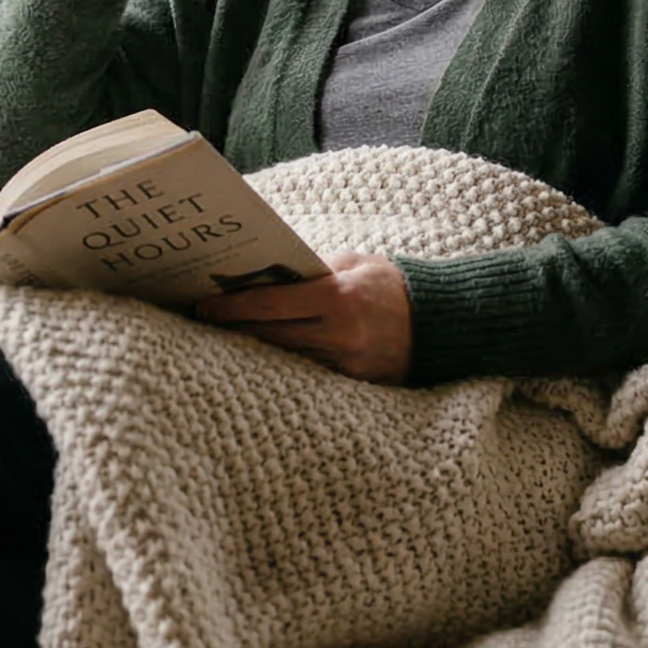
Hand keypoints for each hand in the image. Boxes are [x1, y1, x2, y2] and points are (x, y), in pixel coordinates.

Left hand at [194, 247, 411, 383]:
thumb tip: (264, 273)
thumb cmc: (391, 284)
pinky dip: (285, 365)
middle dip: (233, 329)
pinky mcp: (354, 384)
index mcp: (337, 297)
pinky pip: (308, 374)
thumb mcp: (352, 264)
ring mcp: (347, 364)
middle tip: (204, 323)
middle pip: (270, 336)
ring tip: (224, 340)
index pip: (270, 305)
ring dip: (254, 350)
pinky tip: (262, 359)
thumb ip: (310, 270)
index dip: (231, 307)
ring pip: (285, 360)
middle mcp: (340, 335)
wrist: (443, 321)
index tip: (203, 306)